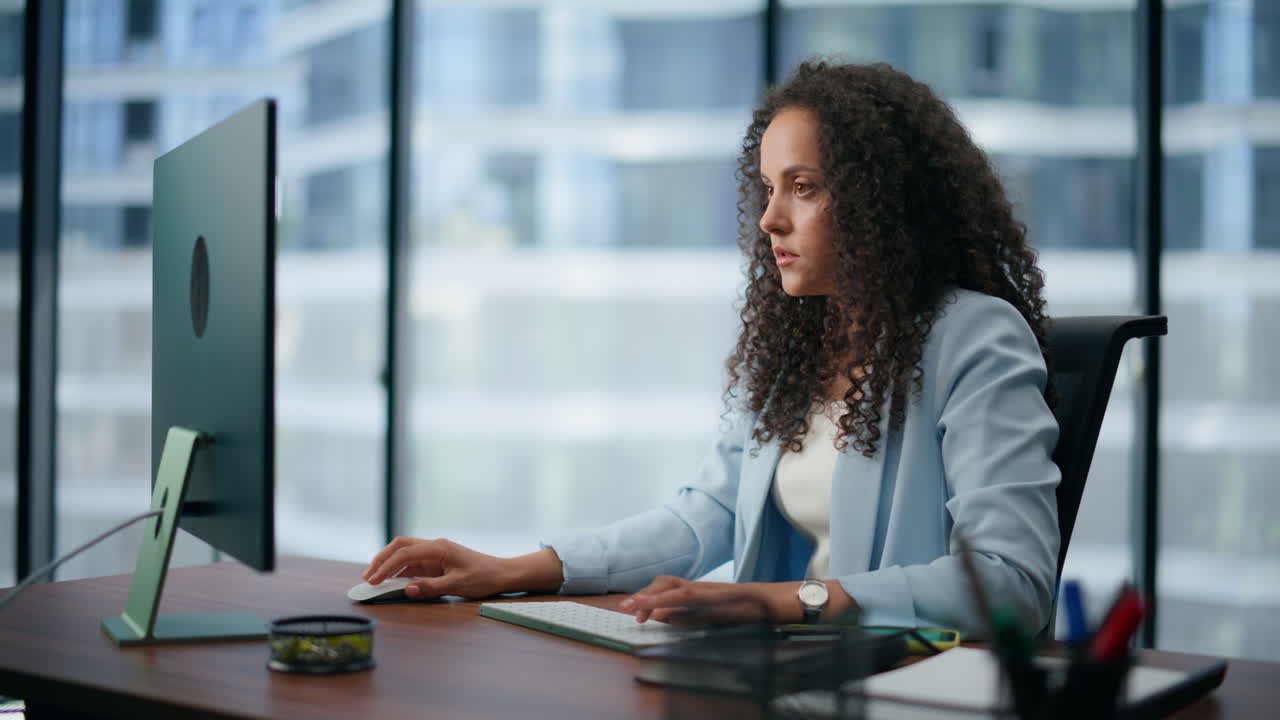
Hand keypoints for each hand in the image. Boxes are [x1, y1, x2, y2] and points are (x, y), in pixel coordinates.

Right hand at [362, 537, 561, 599]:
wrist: (502, 573)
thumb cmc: (484, 577)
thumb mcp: (458, 585)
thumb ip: (432, 587)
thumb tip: (407, 589)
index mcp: (439, 548)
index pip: (405, 552)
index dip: (386, 566)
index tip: (373, 580)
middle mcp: (435, 546)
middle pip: (400, 545)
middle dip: (382, 559)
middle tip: (368, 577)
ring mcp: (435, 553)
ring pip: (405, 552)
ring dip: (389, 563)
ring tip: (374, 579)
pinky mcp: (437, 561)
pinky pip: (413, 562)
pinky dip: (399, 569)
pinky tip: (390, 580)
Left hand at [619, 576, 799, 625]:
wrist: (771, 602)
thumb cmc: (743, 609)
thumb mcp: (708, 615)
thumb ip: (686, 616)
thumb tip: (662, 617)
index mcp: (696, 591)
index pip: (665, 587)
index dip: (647, 596)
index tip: (630, 609)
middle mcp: (699, 586)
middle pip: (665, 582)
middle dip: (644, 595)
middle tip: (626, 608)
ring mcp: (708, 589)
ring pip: (674, 587)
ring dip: (653, 596)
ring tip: (637, 606)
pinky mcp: (717, 596)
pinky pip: (691, 597)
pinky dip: (674, 602)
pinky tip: (662, 610)